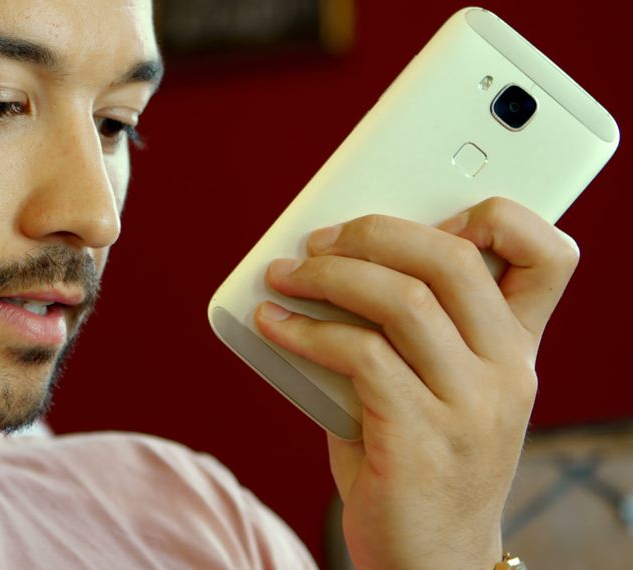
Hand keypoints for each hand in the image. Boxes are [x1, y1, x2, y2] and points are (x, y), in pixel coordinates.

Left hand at [254, 198, 579, 569]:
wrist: (428, 560)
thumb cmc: (415, 462)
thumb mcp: (431, 390)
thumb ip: (404, 332)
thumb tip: (325, 263)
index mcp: (517, 352)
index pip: (549, 258)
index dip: (499, 217)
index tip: (429, 216)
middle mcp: (508, 373)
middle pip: (452, 258)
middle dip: (371, 233)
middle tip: (315, 242)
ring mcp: (471, 407)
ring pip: (403, 300)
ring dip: (328, 277)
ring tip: (283, 277)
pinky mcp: (422, 439)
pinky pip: (360, 355)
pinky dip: (306, 331)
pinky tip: (273, 325)